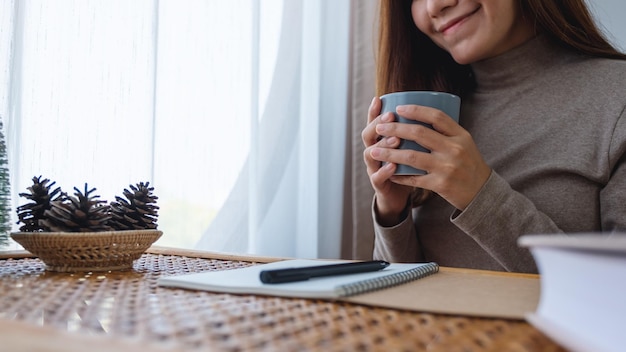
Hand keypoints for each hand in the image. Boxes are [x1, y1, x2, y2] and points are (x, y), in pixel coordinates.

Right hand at [362, 97, 414, 225]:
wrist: (398, 195)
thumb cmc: (406, 167)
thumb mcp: (408, 146)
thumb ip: (413, 131)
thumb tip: (429, 108)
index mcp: (380, 140)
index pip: (373, 122)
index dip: (373, 111)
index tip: (379, 99)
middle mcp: (373, 152)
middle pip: (368, 135)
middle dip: (378, 124)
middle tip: (391, 116)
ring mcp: (374, 168)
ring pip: (371, 154)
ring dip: (383, 145)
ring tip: (395, 140)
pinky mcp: (379, 184)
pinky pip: (378, 177)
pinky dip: (385, 171)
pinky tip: (393, 167)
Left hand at [369, 104, 490, 210]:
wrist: (482, 192)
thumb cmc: (469, 164)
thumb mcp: (464, 143)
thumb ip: (446, 131)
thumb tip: (419, 114)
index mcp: (460, 135)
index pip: (436, 116)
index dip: (415, 110)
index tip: (398, 108)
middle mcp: (454, 149)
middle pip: (419, 134)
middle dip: (395, 129)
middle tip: (379, 127)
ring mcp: (447, 167)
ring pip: (411, 156)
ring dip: (389, 153)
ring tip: (374, 150)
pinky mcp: (440, 184)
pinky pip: (413, 178)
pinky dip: (398, 174)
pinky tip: (387, 171)